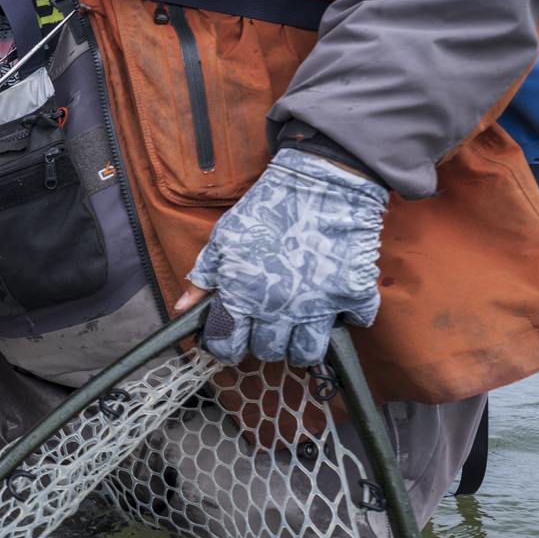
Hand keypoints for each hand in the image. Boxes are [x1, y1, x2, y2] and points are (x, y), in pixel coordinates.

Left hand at [183, 148, 388, 367]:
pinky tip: (335, 301)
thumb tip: (183, 307)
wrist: (321, 184)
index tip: (231, 340)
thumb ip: (203, 277)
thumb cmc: (267, 209)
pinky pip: (354, 323)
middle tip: (267, 324)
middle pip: (269, 352)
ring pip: (309, 353)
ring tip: (298, 325)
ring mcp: (318, 305)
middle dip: (264, 343)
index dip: (227, 347)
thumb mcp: (224, 239)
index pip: (229, 345)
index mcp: (243, 296)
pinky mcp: (352, 294)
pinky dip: (348, 317)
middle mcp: (278, 308)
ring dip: (301, 344)